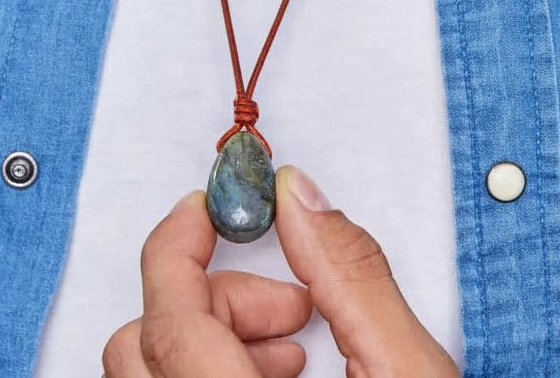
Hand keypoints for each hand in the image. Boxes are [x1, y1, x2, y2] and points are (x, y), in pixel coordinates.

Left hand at [102, 166, 459, 377]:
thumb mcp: (410, 375)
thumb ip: (351, 277)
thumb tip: (300, 200)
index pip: (168, 317)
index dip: (176, 245)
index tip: (205, 210)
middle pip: (148, 343)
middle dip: (219, 298)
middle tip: (292, 308)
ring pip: (152, 375)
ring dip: (216, 338)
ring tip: (295, 353)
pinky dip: (212, 371)